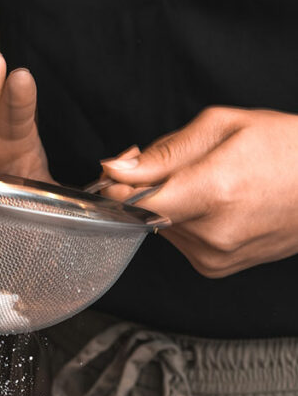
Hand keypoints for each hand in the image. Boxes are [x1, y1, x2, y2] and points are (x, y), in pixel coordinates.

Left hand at [100, 107, 297, 277]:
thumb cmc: (285, 150)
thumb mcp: (224, 126)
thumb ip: (164, 152)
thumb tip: (115, 169)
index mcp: (213, 192)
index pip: (137, 201)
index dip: (118, 187)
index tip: (114, 174)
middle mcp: (211, 233)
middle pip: (147, 212)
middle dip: (149, 187)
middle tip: (183, 164)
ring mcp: (213, 257)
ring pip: (161, 227)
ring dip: (170, 204)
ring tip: (211, 183)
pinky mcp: (214, 268)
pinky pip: (180, 241)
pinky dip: (186, 222)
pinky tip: (217, 205)